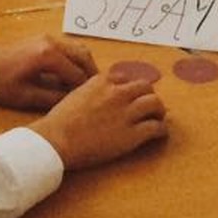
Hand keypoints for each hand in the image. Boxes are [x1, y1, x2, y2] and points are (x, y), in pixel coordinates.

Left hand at [0, 31, 91, 111]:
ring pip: (78, 50)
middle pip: (84, 57)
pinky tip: (70, 78)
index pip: (78, 75)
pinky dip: (74, 62)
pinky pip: (68, 49)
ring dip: (84, 67)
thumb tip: (74, 103)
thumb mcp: (25, 96)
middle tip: (95, 95)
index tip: (91, 105)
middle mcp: (52, 43)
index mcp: (49, 56)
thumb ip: (52, 99)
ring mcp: (48, 39)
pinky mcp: (43, 40)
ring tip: (84, 88)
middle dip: (91, 76)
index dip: (86, 91)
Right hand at [28, 70, 170, 171]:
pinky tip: (159, 134)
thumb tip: (99, 99)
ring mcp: (126, 113)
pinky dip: (161, 130)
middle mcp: (117, 93)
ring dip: (159, 111)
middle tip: (149, 107)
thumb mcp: (75, 95)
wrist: (56, 140)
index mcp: (101, 82)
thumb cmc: (58, 122)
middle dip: (148, 95)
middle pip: (145, 86)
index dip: (130, 88)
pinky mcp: (132, 134)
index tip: (131, 96)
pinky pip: (156, 127)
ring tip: (157, 118)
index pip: (126, 77)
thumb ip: (91, 92)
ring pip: (155, 103)